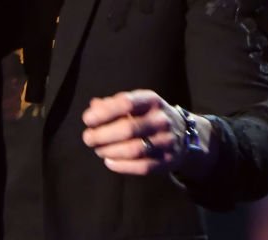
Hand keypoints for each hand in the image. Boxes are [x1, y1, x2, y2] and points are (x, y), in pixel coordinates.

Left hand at [81, 90, 196, 175]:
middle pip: (128, 129)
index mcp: (151, 101)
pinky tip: (109, 162)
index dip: (104, 112)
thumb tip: (93, 108)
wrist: (180, 133)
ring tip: (99, 150)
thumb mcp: (134, 104)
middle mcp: (161, 119)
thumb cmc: (146, 116)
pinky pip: (142, 166)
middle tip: (88, 138)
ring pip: (134, 150)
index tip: (87, 119)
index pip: (126, 103)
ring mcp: (167, 141)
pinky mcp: (167, 160)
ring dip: (110, 151)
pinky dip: (122, 166)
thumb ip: (112, 104)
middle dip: (102, 135)